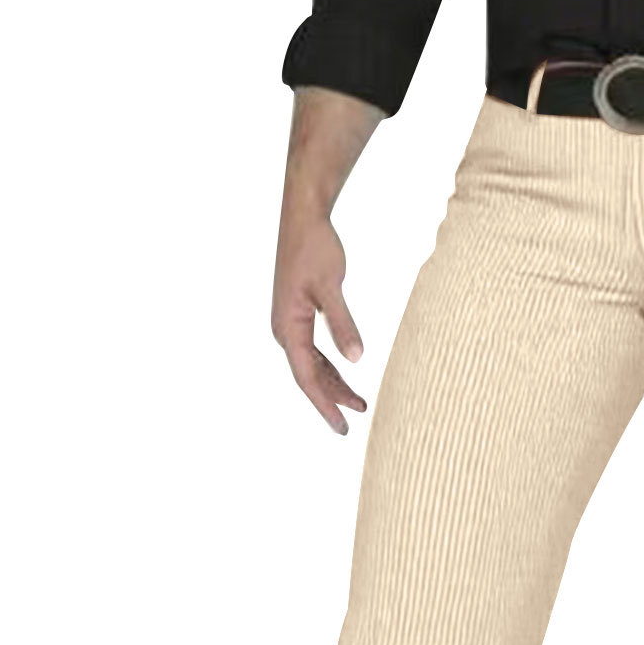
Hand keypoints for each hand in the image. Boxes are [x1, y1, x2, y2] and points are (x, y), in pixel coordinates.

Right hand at [272, 208, 366, 433]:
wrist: (303, 218)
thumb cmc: (315, 248)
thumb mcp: (331, 287)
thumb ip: (343, 323)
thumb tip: (356, 359)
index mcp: (287, 327)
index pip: (307, 378)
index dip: (325, 405)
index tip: (342, 427)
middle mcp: (284, 329)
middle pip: (308, 377)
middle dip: (331, 401)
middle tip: (353, 424)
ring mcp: (290, 322)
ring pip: (312, 365)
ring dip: (333, 385)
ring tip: (359, 403)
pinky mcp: (298, 314)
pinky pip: (313, 351)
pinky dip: (330, 367)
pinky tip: (345, 375)